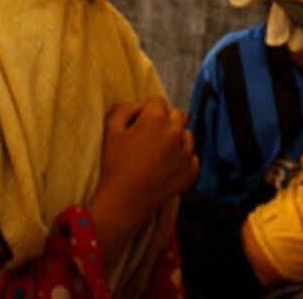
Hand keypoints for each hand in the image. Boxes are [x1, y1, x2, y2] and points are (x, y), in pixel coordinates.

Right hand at [87, 97, 198, 264]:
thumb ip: (124, 109)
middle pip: (175, 115)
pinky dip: (182, 159)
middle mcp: (176, 132)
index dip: (147, 112)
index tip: (140, 125)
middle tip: (149, 139)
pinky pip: (191, 157)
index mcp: (157, 119)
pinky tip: (165, 167)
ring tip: (157, 154)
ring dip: (175, 139)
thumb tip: (138, 107)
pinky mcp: (192, 171)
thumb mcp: (110, 129)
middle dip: (164, 122)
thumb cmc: (115, 163)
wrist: (125, 199)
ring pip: (186, 135)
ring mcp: (186, 153)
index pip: (158, 102)